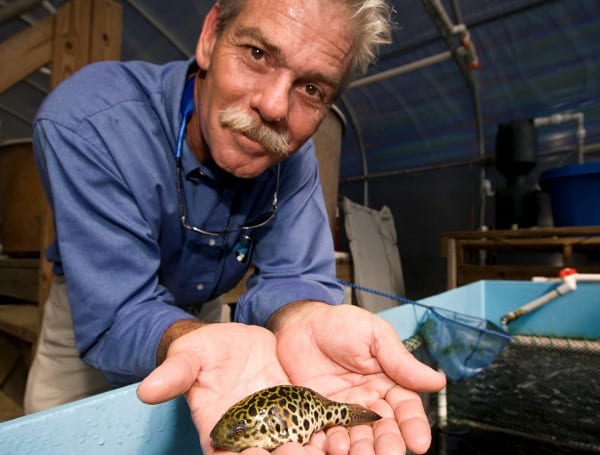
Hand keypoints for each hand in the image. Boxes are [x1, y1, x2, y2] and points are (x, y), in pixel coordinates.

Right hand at [137, 322, 336, 454]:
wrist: (236, 341)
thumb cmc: (207, 351)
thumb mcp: (190, 355)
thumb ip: (175, 373)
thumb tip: (148, 389)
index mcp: (219, 429)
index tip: (254, 452)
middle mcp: (251, 435)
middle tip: (296, 450)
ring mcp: (277, 426)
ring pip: (296, 448)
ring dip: (310, 451)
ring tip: (327, 447)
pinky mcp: (300, 413)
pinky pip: (315, 429)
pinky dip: (328, 434)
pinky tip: (341, 432)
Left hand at [269, 302, 446, 454]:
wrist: (300, 324)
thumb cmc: (339, 324)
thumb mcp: (375, 335)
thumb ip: (401, 361)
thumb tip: (437, 380)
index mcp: (388, 383)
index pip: (405, 409)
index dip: (413, 426)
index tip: (419, 442)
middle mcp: (368, 402)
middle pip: (383, 430)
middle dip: (388, 443)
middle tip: (389, 454)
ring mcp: (342, 411)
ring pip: (357, 437)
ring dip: (361, 449)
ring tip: (359, 454)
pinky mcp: (318, 415)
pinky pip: (326, 435)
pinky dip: (329, 445)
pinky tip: (333, 447)